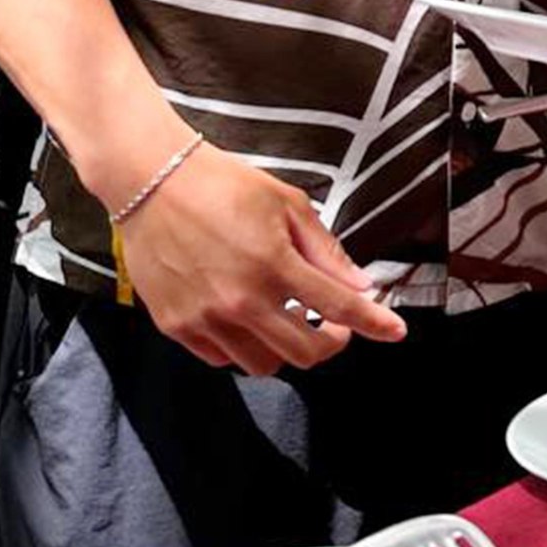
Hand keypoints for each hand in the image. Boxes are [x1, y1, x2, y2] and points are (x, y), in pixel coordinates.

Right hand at [111, 140, 409, 375]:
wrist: (151, 181)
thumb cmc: (223, 185)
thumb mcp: (286, 204)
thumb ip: (326, 250)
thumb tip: (360, 285)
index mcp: (275, 264)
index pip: (339, 308)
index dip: (374, 323)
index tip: (395, 331)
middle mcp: (241, 300)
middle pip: (305, 353)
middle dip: (331, 343)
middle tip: (333, 325)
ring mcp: (206, 318)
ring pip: (264, 364)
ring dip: (286, 348)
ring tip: (286, 318)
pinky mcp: (176, 326)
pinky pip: (223, 359)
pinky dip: (244, 348)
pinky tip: (248, 320)